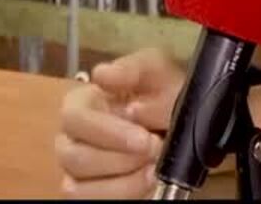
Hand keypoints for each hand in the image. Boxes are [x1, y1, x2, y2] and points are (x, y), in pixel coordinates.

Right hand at [56, 48, 185, 198]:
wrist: (188, 129)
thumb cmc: (166, 97)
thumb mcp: (161, 74)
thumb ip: (135, 69)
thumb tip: (104, 76)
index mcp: (84, 101)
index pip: (73, 116)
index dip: (108, 129)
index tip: (144, 134)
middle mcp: (73, 136)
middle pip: (72, 154)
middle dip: (120, 155)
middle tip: (155, 149)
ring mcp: (76, 167)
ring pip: (76, 181)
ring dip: (122, 177)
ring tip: (155, 166)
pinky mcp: (86, 191)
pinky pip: (86, 198)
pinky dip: (119, 192)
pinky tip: (145, 181)